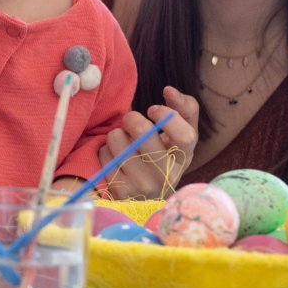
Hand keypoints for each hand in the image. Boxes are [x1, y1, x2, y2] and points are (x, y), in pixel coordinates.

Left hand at [97, 86, 199, 200]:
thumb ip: (184, 109)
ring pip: (117, 138)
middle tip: (132, 121)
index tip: (153, 108)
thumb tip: (169, 90)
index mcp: (183, 158)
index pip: (183, 136)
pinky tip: (116, 159)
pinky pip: (103, 154)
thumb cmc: (164, 156)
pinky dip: (106, 150)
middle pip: (143, 132)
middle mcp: (165, 175)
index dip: (167, 116)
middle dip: (132, 118)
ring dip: (118, 134)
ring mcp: (142, 185)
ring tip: (125, 144)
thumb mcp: (180, 136)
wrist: (148, 196)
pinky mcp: (119, 191)